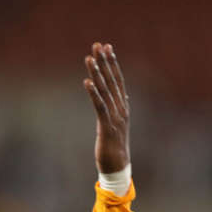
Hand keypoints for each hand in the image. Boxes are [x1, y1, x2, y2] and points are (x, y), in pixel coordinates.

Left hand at [83, 42, 128, 173]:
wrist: (118, 167)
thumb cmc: (115, 147)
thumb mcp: (117, 125)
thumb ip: (119, 110)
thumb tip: (124, 98)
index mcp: (123, 107)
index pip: (118, 80)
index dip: (112, 63)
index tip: (107, 47)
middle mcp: (121, 109)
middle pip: (112, 80)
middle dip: (105, 61)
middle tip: (98, 45)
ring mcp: (115, 117)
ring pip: (105, 91)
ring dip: (97, 73)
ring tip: (90, 58)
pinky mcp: (106, 127)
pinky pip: (100, 106)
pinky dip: (93, 93)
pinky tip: (87, 81)